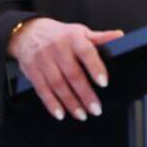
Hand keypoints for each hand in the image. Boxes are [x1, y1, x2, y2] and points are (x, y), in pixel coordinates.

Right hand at [7, 18, 123, 121]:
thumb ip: (99, 37)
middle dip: (85, 94)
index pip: (86, 52)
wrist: (28, 32)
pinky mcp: (32, 71)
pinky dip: (51, 104)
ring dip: (70, 102)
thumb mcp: (79, 31)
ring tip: (82, 115)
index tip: (103, 83)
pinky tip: (60, 114)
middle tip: (96, 109)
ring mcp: (43, 60)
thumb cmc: (59, 34)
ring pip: (58, 85)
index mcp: (72, 37)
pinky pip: (42, 90)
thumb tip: (119, 36)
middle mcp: (58, 48)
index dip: (95, 68)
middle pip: (73, 74)